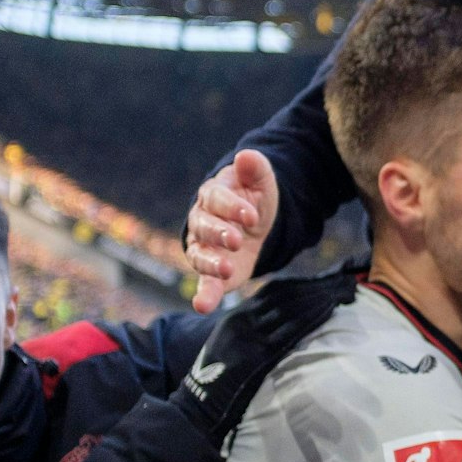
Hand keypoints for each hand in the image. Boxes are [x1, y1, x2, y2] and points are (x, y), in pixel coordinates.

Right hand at [172, 268, 356, 443]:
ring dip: (323, 297)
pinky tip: (332, 309)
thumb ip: (253, 330)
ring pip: (293, 308)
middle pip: (289, 296)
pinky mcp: (260, 354)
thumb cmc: (217, 381)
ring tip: (346, 290)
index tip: (327, 280)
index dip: (304, 283)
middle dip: (319, 287)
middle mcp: (245, 321)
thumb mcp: (231, 345)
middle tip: (345, 281)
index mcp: (237, 316)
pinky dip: (313, 316)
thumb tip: (282, 323)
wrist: (199, 405)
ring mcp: (252, 336)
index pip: (275, 291)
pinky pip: (292, 330)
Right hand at [187, 150, 277, 312]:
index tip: (251, 216)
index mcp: (214, 195)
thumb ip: (255, 170)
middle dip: (219, 233)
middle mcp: (202, 221)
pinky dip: (203, 295)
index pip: (217, 199)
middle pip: (204, 226)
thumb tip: (246, 155)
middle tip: (236, 240)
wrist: (254, 221)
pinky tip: (202, 306)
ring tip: (225, 269)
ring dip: (210, 262)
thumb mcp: (261, 182)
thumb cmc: (253, 197)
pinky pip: (204, 283)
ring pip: (199, 254)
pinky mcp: (212, 271)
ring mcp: (204, 247)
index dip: (232, 207)